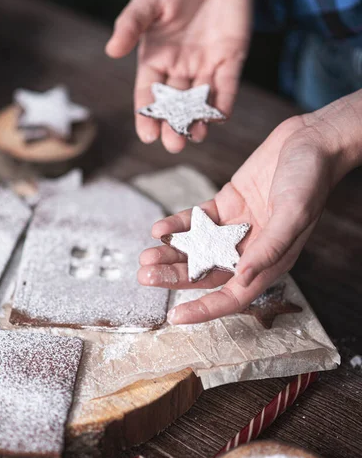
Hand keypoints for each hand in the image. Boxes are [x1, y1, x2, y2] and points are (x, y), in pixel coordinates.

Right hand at [105, 0, 253, 152]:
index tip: (146, 136)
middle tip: (173, 145)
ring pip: (200, 101)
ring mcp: (206, 65)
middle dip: (173, 126)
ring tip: (195, 137)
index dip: (147, 115)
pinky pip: (227, 86)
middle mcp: (179, 68)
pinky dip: (223, 102)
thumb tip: (111, 51)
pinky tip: (219, 117)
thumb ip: (131, 24)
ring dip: (198, 121)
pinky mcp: (231, 59)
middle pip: (175, 105)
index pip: (149, 94)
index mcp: (155, 58)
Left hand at [138, 91, 361, 323]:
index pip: (233, 295)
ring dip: (172, 253)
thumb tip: (242, 278)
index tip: (175, 316)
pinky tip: (160, 229)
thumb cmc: (311, 178)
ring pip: (198, 248)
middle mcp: (251, 249)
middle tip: (146, 275)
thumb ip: (269, 248)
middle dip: (176, 276)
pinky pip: (198, 221)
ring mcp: (238, 227)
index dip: (204, 309)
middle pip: (208, 272)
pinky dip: (180, 225)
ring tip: (146, 255)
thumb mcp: (294, 214)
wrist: (310, 141)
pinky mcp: (228, 205)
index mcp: (270, 261)